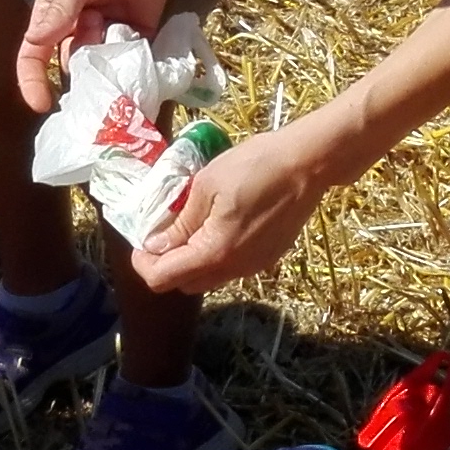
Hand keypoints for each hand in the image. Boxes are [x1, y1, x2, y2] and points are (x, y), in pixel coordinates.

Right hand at [14, 0, 179, 108]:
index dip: (32, 81)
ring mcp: (106, 36)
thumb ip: (59, 9)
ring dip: (108, 59)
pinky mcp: (136, 38)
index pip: (34, 56)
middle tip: (97, 32)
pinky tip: (137, 50)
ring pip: (101, 68)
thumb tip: (36, 41)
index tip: (42, 103)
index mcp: (53, 16)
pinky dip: (133, 63)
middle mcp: (77, 31)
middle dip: (82, 63)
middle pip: (71, 65)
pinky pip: (131, 63)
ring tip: (118, 27)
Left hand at [129, 122, 330, 294]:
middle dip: (165, 264)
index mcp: (214, 253)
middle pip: (184, 285)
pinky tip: (218, 223)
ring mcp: (253, 266)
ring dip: (190, 261)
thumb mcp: (206, 186)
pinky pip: (230, 268)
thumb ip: (180, 222)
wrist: (308, 164)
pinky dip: (214, 255)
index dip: (143, 262)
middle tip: (163, 231)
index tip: (142, 238)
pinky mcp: (268, 258)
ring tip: (190, 225)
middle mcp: (234, 269)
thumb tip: (154, 246)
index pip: (162, 278)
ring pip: (208, 278)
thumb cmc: (255, 166)